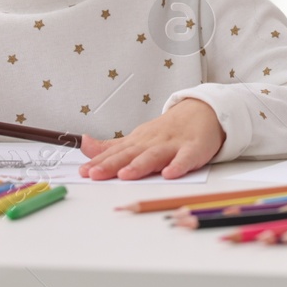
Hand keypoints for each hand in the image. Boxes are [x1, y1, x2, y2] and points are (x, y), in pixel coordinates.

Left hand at [77, 98, 224, 179]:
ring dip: (140, 165)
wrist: (203, 112)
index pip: (115, 152)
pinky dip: (178, 165)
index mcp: (138, 141)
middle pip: (130, 154)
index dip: (99, 162)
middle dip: (112, 164)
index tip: (83, 172)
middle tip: (95, 174)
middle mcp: (152, 142)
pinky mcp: (193, 149)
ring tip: (126, 175)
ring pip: (155, 156)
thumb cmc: (167, 131)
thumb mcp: (137, 138)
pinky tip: (170, 174)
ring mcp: (173, 145)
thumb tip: (83, 144)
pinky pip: (186, 158)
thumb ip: (111, 146)